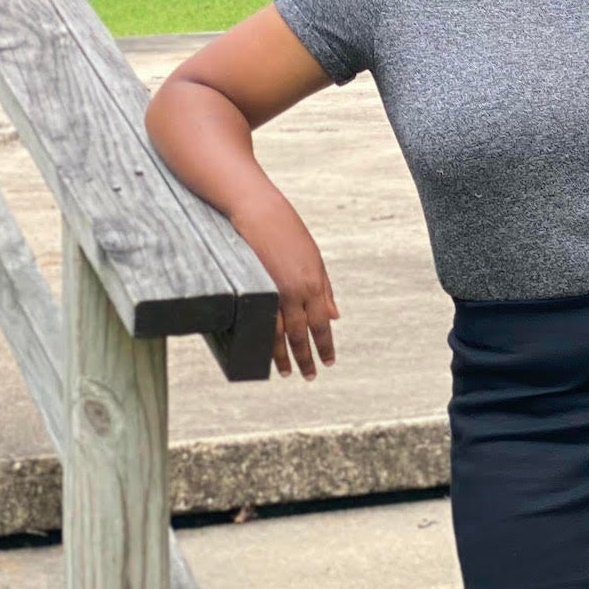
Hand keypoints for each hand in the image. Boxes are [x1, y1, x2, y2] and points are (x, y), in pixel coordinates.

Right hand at [235, 199, 339, 379]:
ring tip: (287, 373)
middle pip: (302, 334)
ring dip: (283, 356)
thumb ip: (325, 289)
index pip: (321, 324)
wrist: (256, 211)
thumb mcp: (315, 258)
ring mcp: (272, 292)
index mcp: (313, 283)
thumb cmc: (288, 231)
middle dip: (306, 358)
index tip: (329, 362)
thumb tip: (335, 317)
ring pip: (279, 335)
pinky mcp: (253, 289)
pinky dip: (264, 340)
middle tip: (310, 376)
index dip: (325, 346)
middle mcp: (295, 292)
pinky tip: (265, 352)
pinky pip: (260, 322)